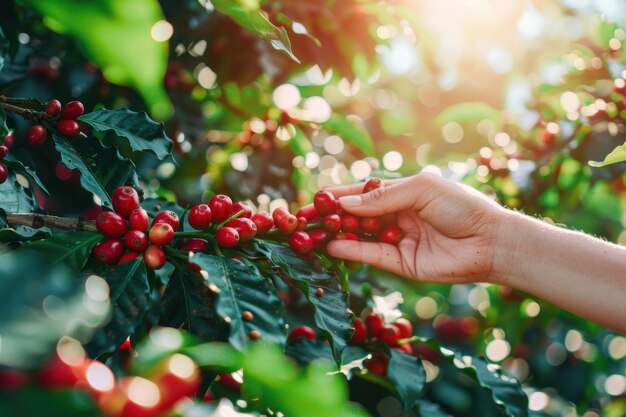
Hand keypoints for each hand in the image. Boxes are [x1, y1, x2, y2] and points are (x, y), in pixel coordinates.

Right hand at [325, 174, 504, 282]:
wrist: (489, 240)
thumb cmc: (460, 205)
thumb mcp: (419, 190)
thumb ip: (381, 198)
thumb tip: (344, 203)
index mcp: (400, 193)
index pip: (360, 194)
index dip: (336, 196)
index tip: (312, 200)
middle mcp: (394, 216)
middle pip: (354, 216)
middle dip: (330, 217)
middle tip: (303, 220)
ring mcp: (395, 239)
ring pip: (358, 236)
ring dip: (335, 234)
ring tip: (310, 233)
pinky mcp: (399, 263)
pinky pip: (370, 254)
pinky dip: (350, 250)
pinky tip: (331, 245)